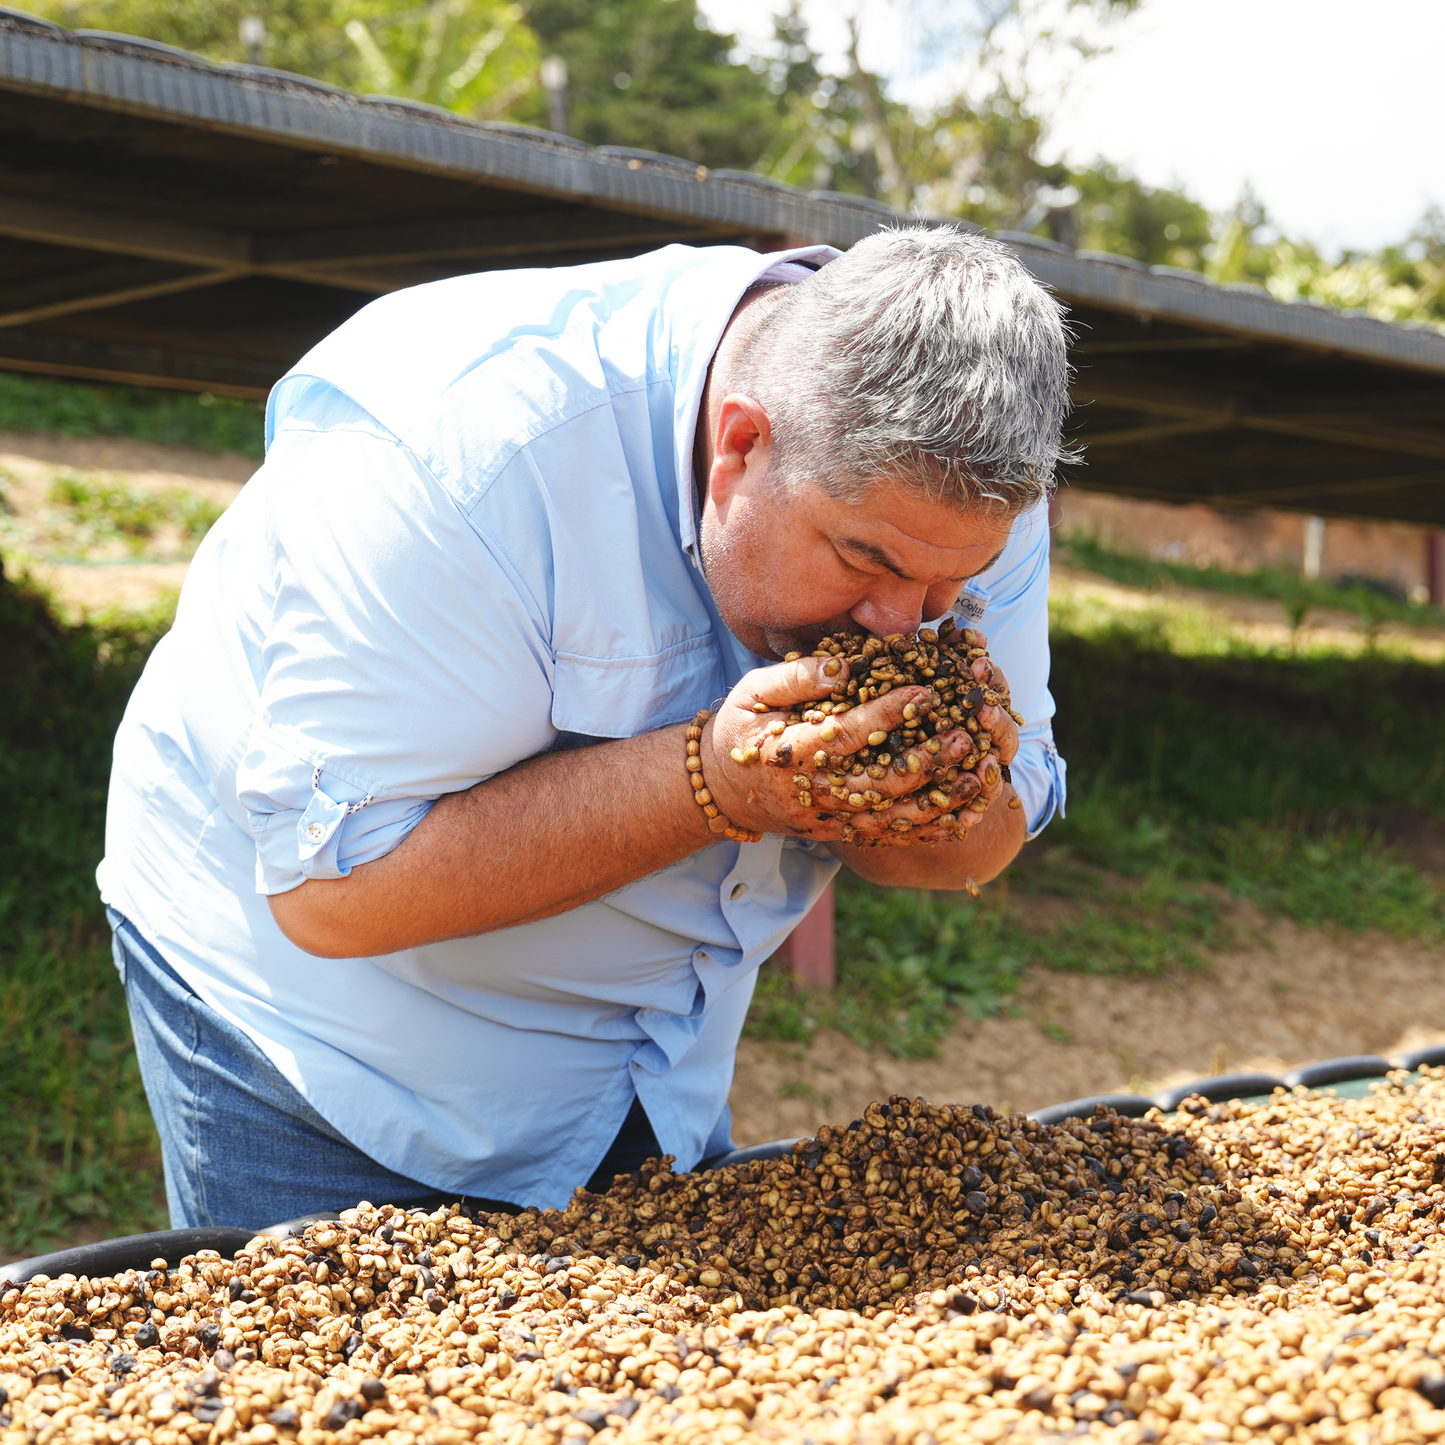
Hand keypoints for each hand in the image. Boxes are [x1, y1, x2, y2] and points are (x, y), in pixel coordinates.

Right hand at [699, 652, 1007, 845]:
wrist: (724, 789)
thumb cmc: (740, 727)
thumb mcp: (751, 692)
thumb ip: (795, 677)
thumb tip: (842, 666)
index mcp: (790, 753)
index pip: (845, 735)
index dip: (887, 714)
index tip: (925, 692)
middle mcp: (813, 793)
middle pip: (878, 785)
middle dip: (927, 764)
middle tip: (966, 736)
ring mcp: (829, 819)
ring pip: (892, 819)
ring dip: (941, 802)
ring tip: (981, 776)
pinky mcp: (842, 832)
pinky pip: (892, 836)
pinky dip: (932, 829)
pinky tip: (967, 812)